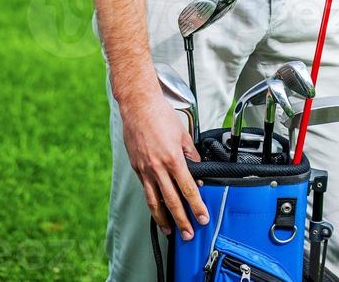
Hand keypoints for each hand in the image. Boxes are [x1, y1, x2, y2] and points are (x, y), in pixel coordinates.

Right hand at [118, 89, 208, 240]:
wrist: (138, 106)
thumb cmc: (160, 115)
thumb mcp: (183, 134)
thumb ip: (192, 154)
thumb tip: (198, 169)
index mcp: (173, 158)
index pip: (188, 189)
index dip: (196, 206)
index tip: (202, 217)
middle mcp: (158, 167)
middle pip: (172, 201)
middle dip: (182, 220)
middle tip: (188, 233)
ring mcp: (145, 169)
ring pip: (154, 201)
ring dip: (163, 218)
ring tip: (170, 230)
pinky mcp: (136, 168)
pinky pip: (146, 190)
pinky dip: (152, 202)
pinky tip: (156, 209)